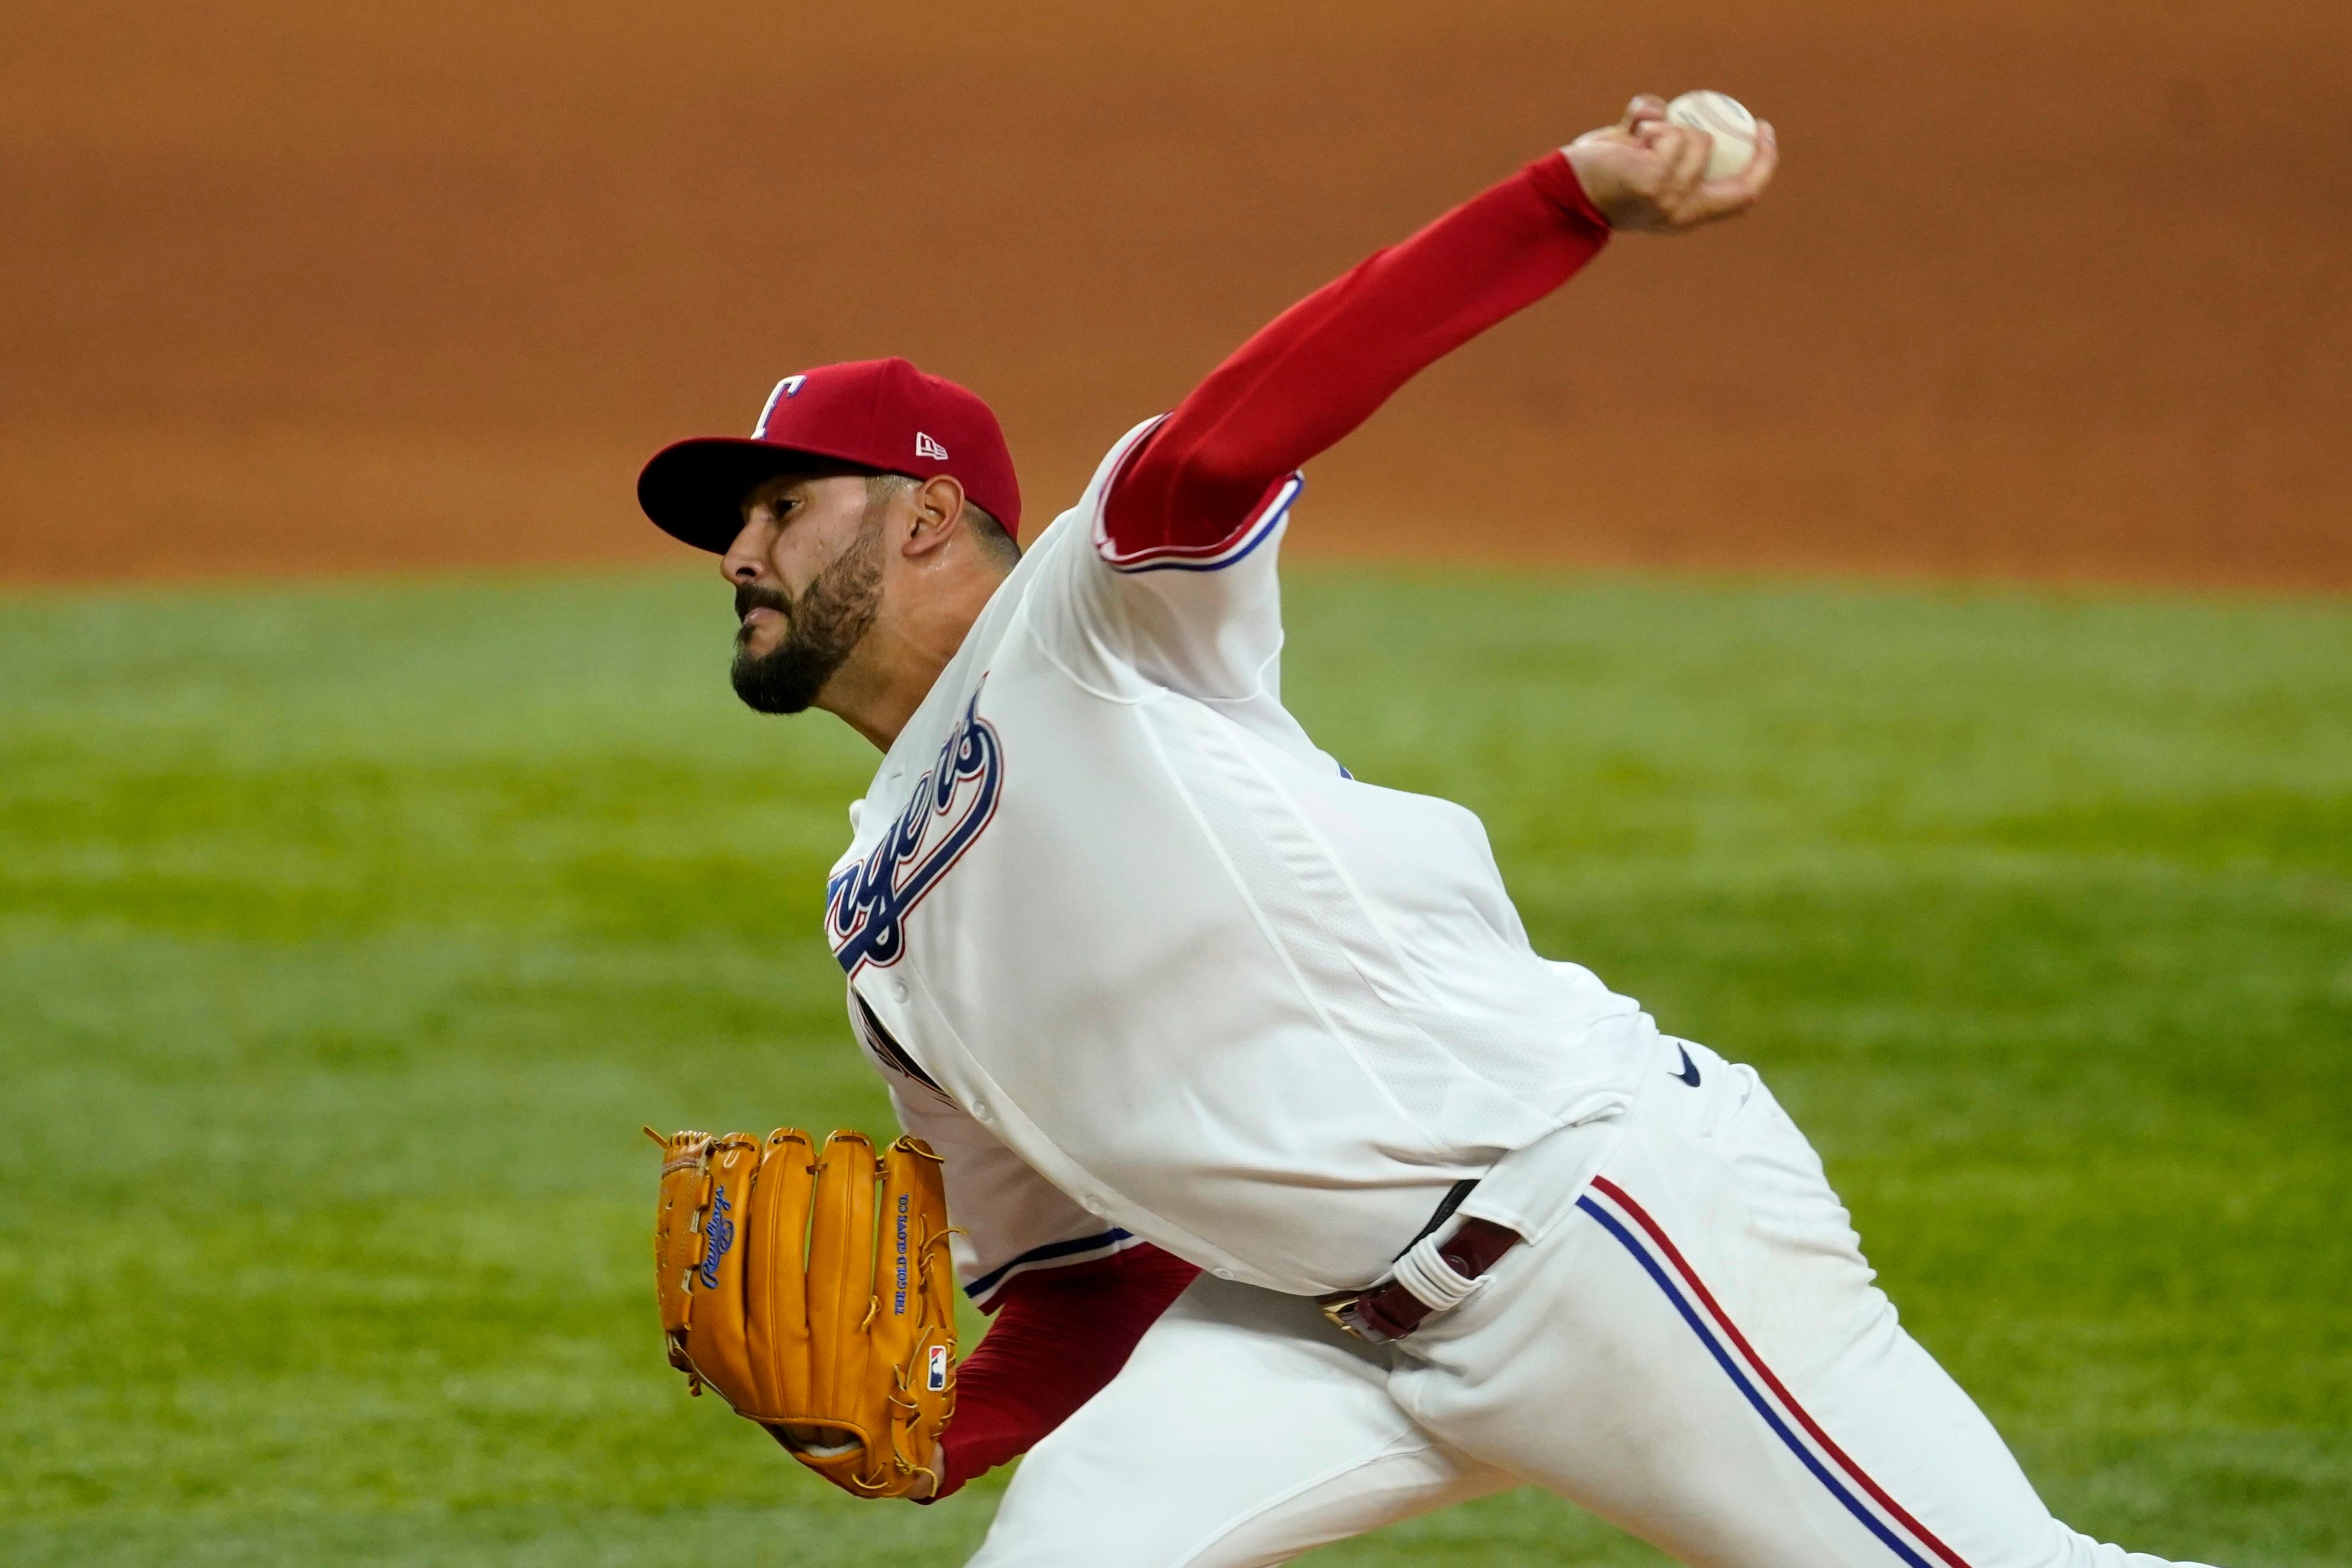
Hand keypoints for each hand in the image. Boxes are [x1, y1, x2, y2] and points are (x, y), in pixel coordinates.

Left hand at [1564, 95, 1777, 233]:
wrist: (1560, 191)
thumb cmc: (1599, 175)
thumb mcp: (1642, 165)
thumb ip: (1664, 148)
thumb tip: (1676, 114)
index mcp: (1685, 215)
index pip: (1741, 196)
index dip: (1763, 164)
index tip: (1765, 132)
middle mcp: (1681, 213)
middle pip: (1739, 178)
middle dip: (1759, 149)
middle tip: (1753, 121)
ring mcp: (1669, 198)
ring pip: (1697, 140)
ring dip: (1669, 125)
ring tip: (1641, 136)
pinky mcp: (1654, 180)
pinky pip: (1669, 132)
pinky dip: (1648, 121)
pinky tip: (1627, 135)